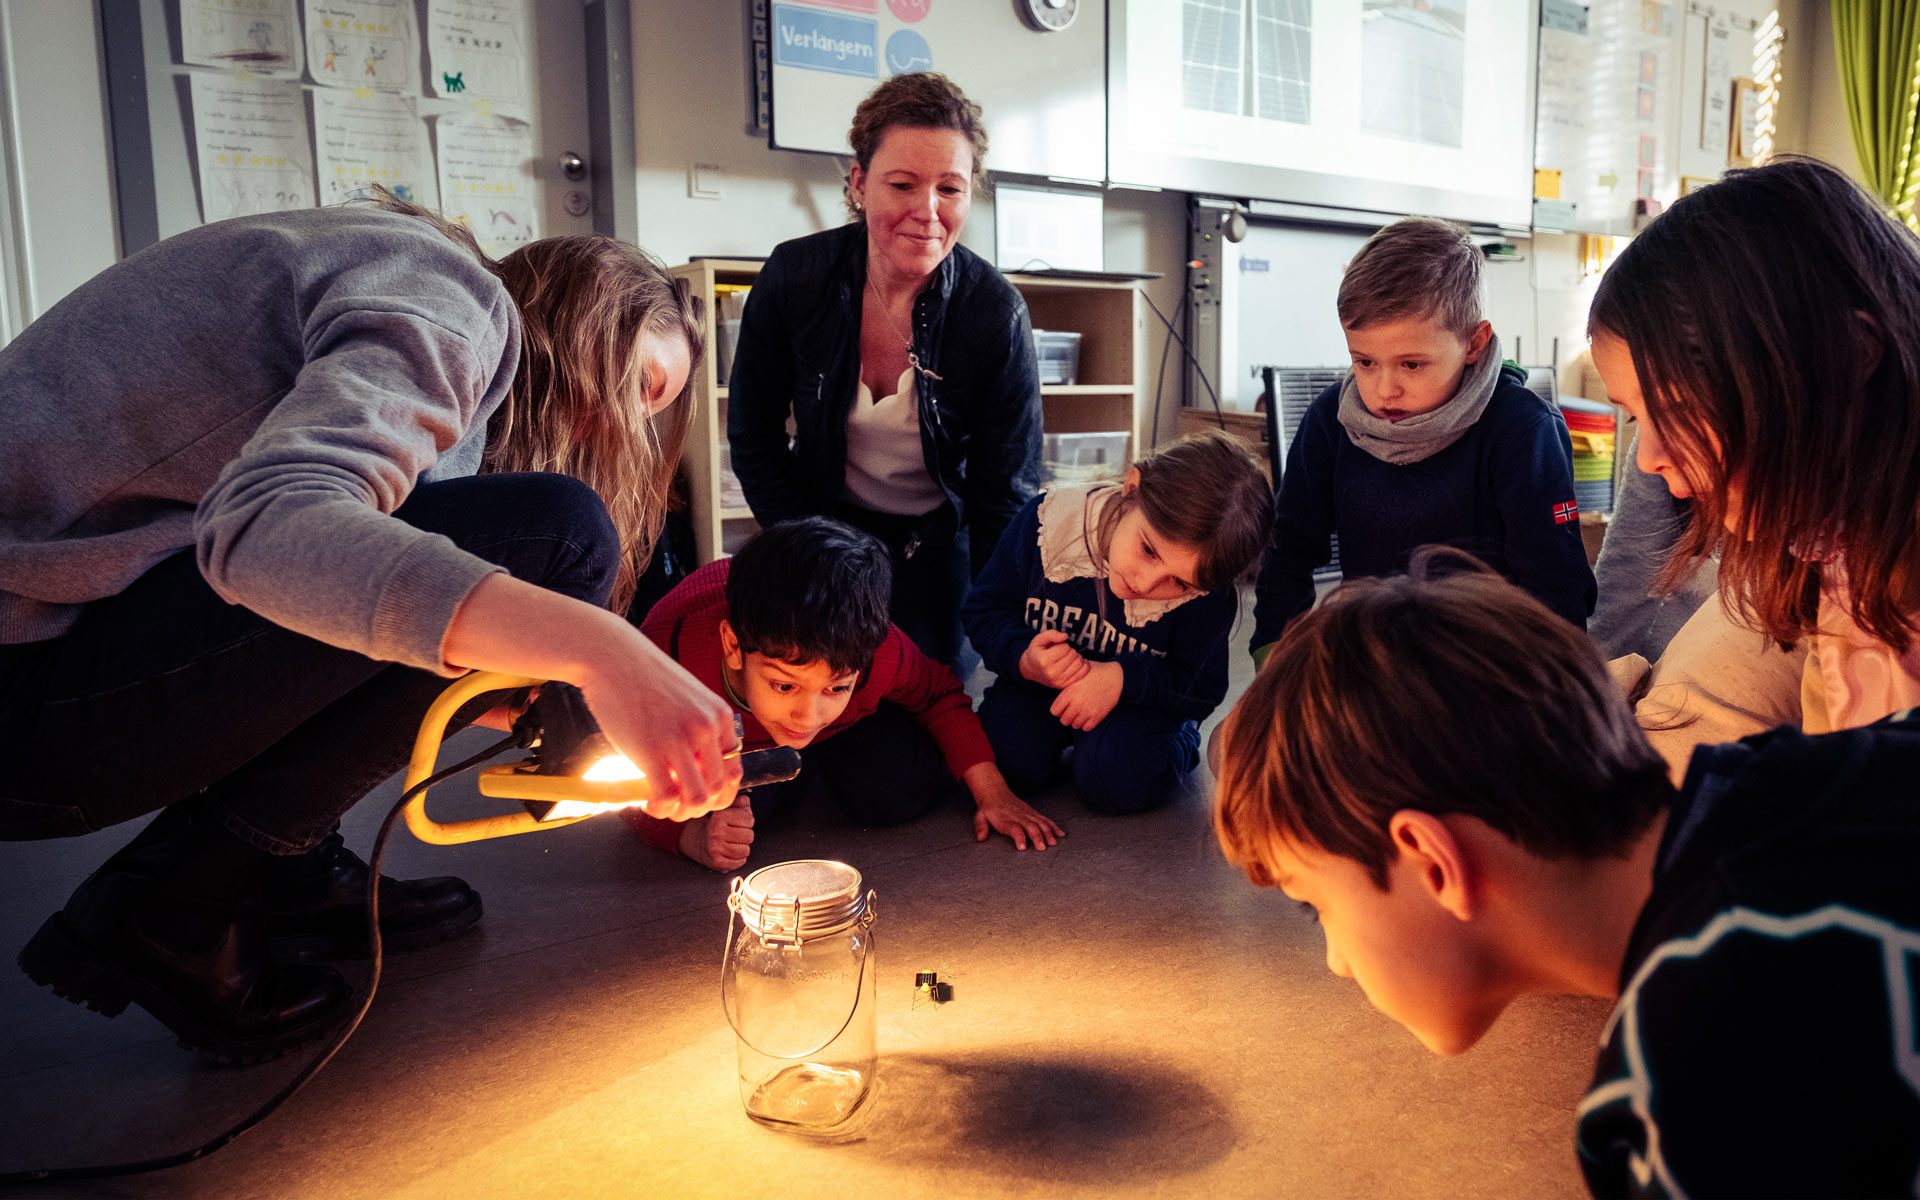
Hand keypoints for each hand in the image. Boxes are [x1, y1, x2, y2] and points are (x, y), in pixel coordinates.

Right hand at [579, 634, 741, 820]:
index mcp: (720, 716)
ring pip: (697, 800)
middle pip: (719, 790)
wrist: (612, 655)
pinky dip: (659, 808)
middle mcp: (707, 729)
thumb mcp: (688, 697)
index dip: (716, 793)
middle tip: (677, 805)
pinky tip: (647, 800)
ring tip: (662, 805)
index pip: (734, 772)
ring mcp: (681, 740)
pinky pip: (666, 796)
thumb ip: (697, 727)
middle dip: (698, 808)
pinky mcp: (652, 750)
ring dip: (680, 812)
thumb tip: (694, 764)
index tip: (696, 795)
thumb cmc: (644, 675)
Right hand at [679, 794, 754, 871]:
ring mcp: (715, 848)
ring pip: (746, 850)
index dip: (747, 822)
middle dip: (745, 835)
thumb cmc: (719, 825)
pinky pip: (740, 862)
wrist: (700, 843)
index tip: (737, 823)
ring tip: (732, 844)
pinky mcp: (717, 862)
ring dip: (742, 848)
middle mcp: (715, 832)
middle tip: (734, 835)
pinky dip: (739, 859)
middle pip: (749, 836)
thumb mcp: (728, 810)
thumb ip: (740, 804)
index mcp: (719, 817)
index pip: (749, 820)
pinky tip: (730, 853)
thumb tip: (745, 801)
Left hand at [964, 764, 1064, 849]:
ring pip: (1040, 822)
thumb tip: (980, 838)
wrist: (996, 792)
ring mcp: (1028, 814)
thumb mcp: (980, 817)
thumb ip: (980, 827)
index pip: (1014, 828)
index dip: (1019, 837)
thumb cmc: (988, 809)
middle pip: (1030, 826)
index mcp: (1006, 819)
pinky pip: (1045, 819)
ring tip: (1053, 843)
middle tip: (1042, 848)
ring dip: (1048, 832)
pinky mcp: (1033, 813)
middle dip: (1037, 837)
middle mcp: (1019, 816)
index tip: (1022, 847)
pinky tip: (1060, 834)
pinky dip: (1053, 826)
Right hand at [1019, 629, 1090, 688]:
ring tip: (1069, 657)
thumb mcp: (1039, 639)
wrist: (1031, 669)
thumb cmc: (1037, 652)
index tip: (1057, 647)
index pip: (1065, 648)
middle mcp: (1052, 673)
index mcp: (1044, 661)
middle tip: (1063, 652)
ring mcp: (1059, 680)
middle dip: (1070, 650)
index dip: (1063, 644)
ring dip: (1076, 657)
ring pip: (1079, 663)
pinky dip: (1083, 665)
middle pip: (1072, 655)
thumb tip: (1065, 636)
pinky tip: (1077, 662)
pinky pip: (1082, 673)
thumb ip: (1051, 634)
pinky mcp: (1064, 684)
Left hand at [1050, 660, 1123, 730]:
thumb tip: (1056, 684)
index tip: (1063, 706)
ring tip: (1080, 712)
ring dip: (1076, 720)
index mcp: (1070, 692)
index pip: (1054, 711)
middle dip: (1066, 716)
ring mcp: (1088, 711)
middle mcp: (1077, 703)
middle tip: (1072, 710)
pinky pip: (1086, 728)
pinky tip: (1088, 716)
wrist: (1117, 678)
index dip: (1058, 709)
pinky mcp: (1098, 716)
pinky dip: (1086, 724)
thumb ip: (1066, 682)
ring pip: (1075, 725)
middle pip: (1064, 720)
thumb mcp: (1078, 673)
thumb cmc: (1096, 673)